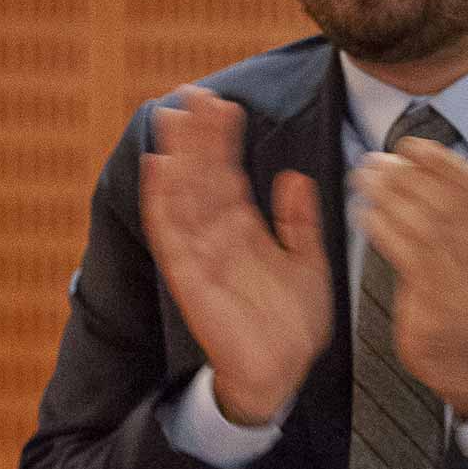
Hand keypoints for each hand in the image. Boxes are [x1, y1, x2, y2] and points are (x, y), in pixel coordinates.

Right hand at [140, 86, 332, 425]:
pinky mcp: (188, 276)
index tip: (225, 103)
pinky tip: (158, 167)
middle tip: (190, 93)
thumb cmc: (292, 324)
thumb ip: (299, 222)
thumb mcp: (308, 264)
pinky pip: (170, 233)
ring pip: (182, 195)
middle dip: (195, 136)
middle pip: (200, 175)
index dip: (224, 140)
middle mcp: (217, 236)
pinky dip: (162, 200)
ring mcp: (199, 254)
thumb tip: (293, 177)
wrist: (281, 375)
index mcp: (244, 230)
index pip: (228, 174)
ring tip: (171, 117)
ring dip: (175, 155)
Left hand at [352, 136, 467, 417]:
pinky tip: (362, 214)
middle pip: (445, 200)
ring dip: (388, 196)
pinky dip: (382, 229)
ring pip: (424, 223)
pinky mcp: (435, 296)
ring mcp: (461, 273)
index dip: (442, 160)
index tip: (410, 146)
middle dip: (405, 174)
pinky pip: (407, 254)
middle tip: (372, 161)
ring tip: (361, 179)